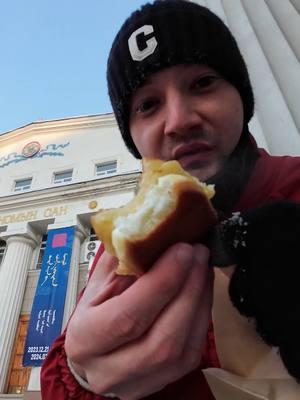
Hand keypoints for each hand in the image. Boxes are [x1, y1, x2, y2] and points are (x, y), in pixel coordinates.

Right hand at [65, 243, 212, 399]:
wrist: (94, 358)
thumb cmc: (94, 314)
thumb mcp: (98, 284)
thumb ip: (121, 262)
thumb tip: (151, 231)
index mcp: (86, 339)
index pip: (127, 317)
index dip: (160, 283)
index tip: (182, 249)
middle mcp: (110, 369)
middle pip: (160, 338)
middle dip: (188, 289)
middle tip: (198, 252)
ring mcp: (141, 382)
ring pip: (182, 348)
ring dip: (199, 300)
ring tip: (203, 266)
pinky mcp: (166, 382)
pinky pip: (193, 349)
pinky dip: (203, 314)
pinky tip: (203, 287)